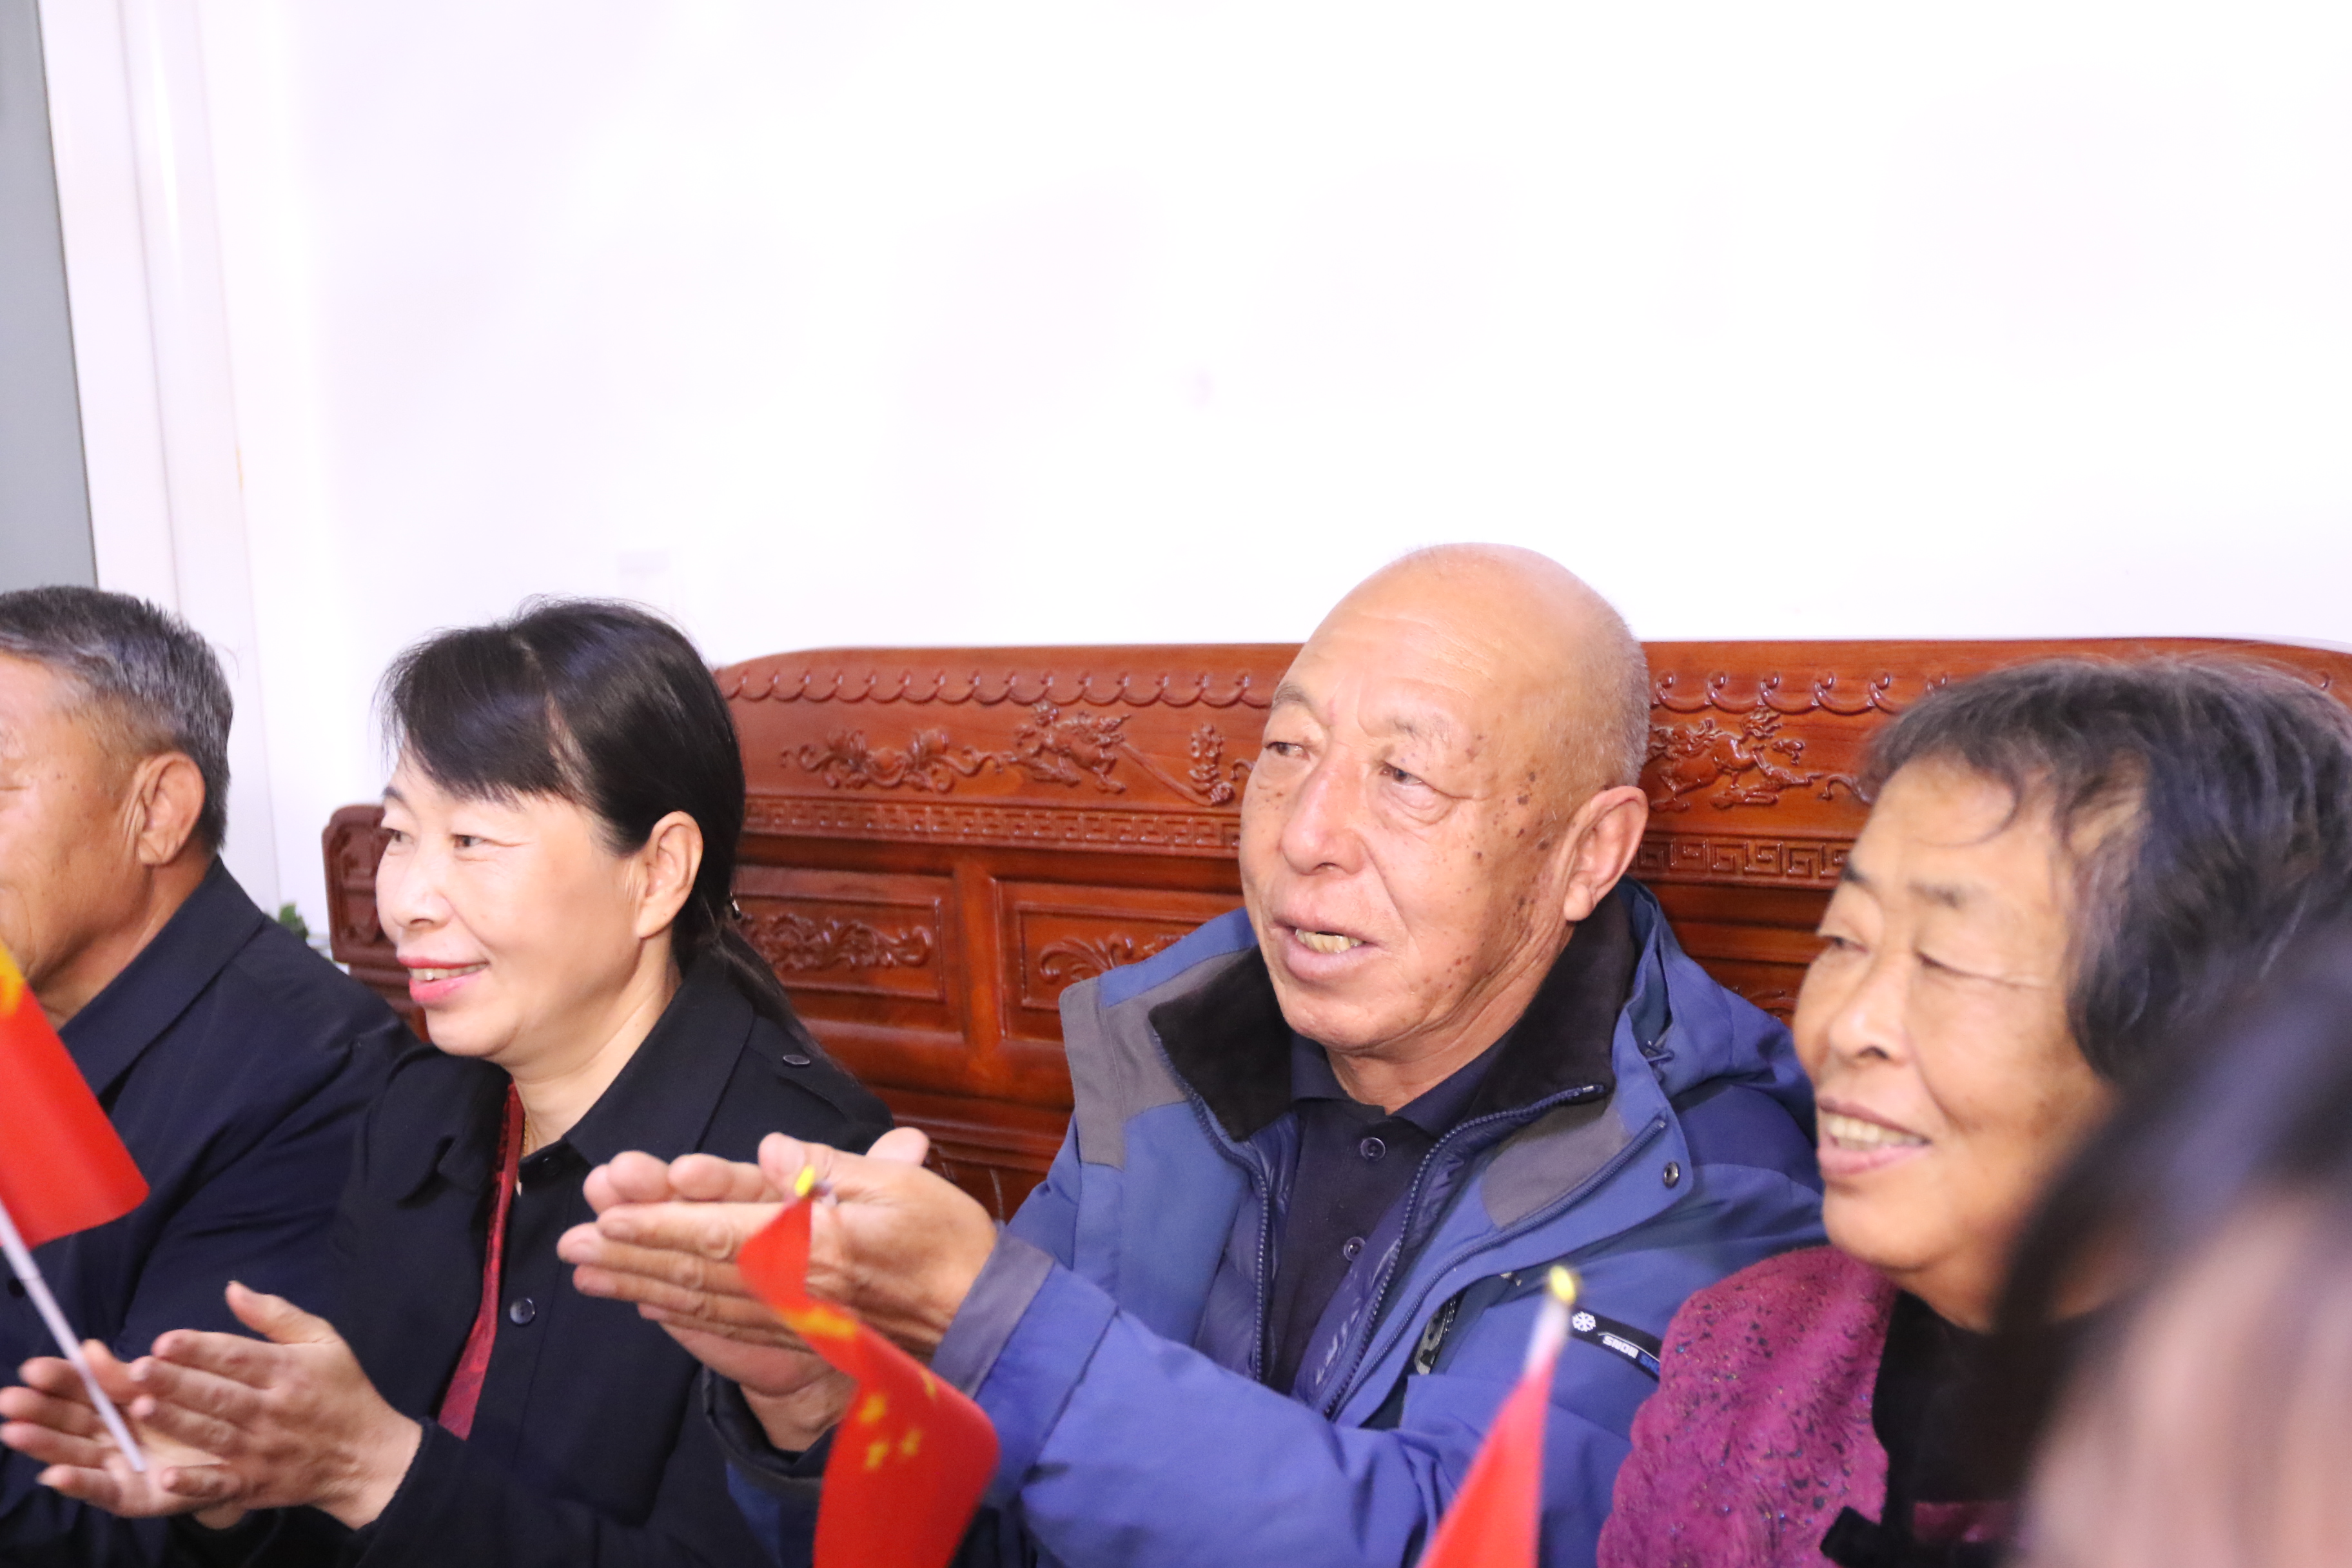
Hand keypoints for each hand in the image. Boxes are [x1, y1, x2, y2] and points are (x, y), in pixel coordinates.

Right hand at [1, 1343, 242, 1522]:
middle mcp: (114, 1435)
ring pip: (76, 1455)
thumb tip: (88, 1348)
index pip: (84, 1385)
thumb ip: (129, 1371)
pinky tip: (56, 1475)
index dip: (59, 1377)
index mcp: (124, 1400)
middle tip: (9, 1399)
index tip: (33, 1367)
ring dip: (45, 1445)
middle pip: (70, 1420)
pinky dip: (81, 1484)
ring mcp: (121, 1466)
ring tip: (17, 1433)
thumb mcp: (176, 1381)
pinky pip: (105, 1492)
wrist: (252, 1457)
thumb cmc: (210, 1412)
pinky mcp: (135, 1496)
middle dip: (37, 1411)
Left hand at [119, 1283, 421, 1529]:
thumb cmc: (343, 1392)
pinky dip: (194, 1482)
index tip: (164, 1340)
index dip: (200, 1348)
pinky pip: (220, 1483)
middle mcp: (272, 1410)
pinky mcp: (255, 1484)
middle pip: (218, 1394)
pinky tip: (166, 1476)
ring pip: (212, 1434)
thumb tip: (232, 1289)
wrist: (368, 1457)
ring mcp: (262, 1450)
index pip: (237, 1356)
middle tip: (136, 1371)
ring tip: (139, 1408)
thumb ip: (276, 1315)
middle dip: (176, 1382)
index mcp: (288, 1371)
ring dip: (176, 1422)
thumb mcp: (323, 1342)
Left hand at [564, 1125, 996, 1357]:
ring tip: (590, 1276)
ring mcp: (792, 1318)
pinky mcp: (801, 1337)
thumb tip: (767, 1151)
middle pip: (693, 1268)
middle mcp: (790, 1288)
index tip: (604, 1213)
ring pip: (702, 1301)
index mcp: (811, 1245)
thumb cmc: (947, 1243)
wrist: (985, 1318)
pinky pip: (729, 1329)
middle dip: (629, 1254)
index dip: (655, 1221)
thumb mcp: (898, 1184)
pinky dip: (684, 1317)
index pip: (715, 1229)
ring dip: (641, 1285)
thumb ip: (827, 1167)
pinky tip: (651, 1304)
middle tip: (571, 1246)